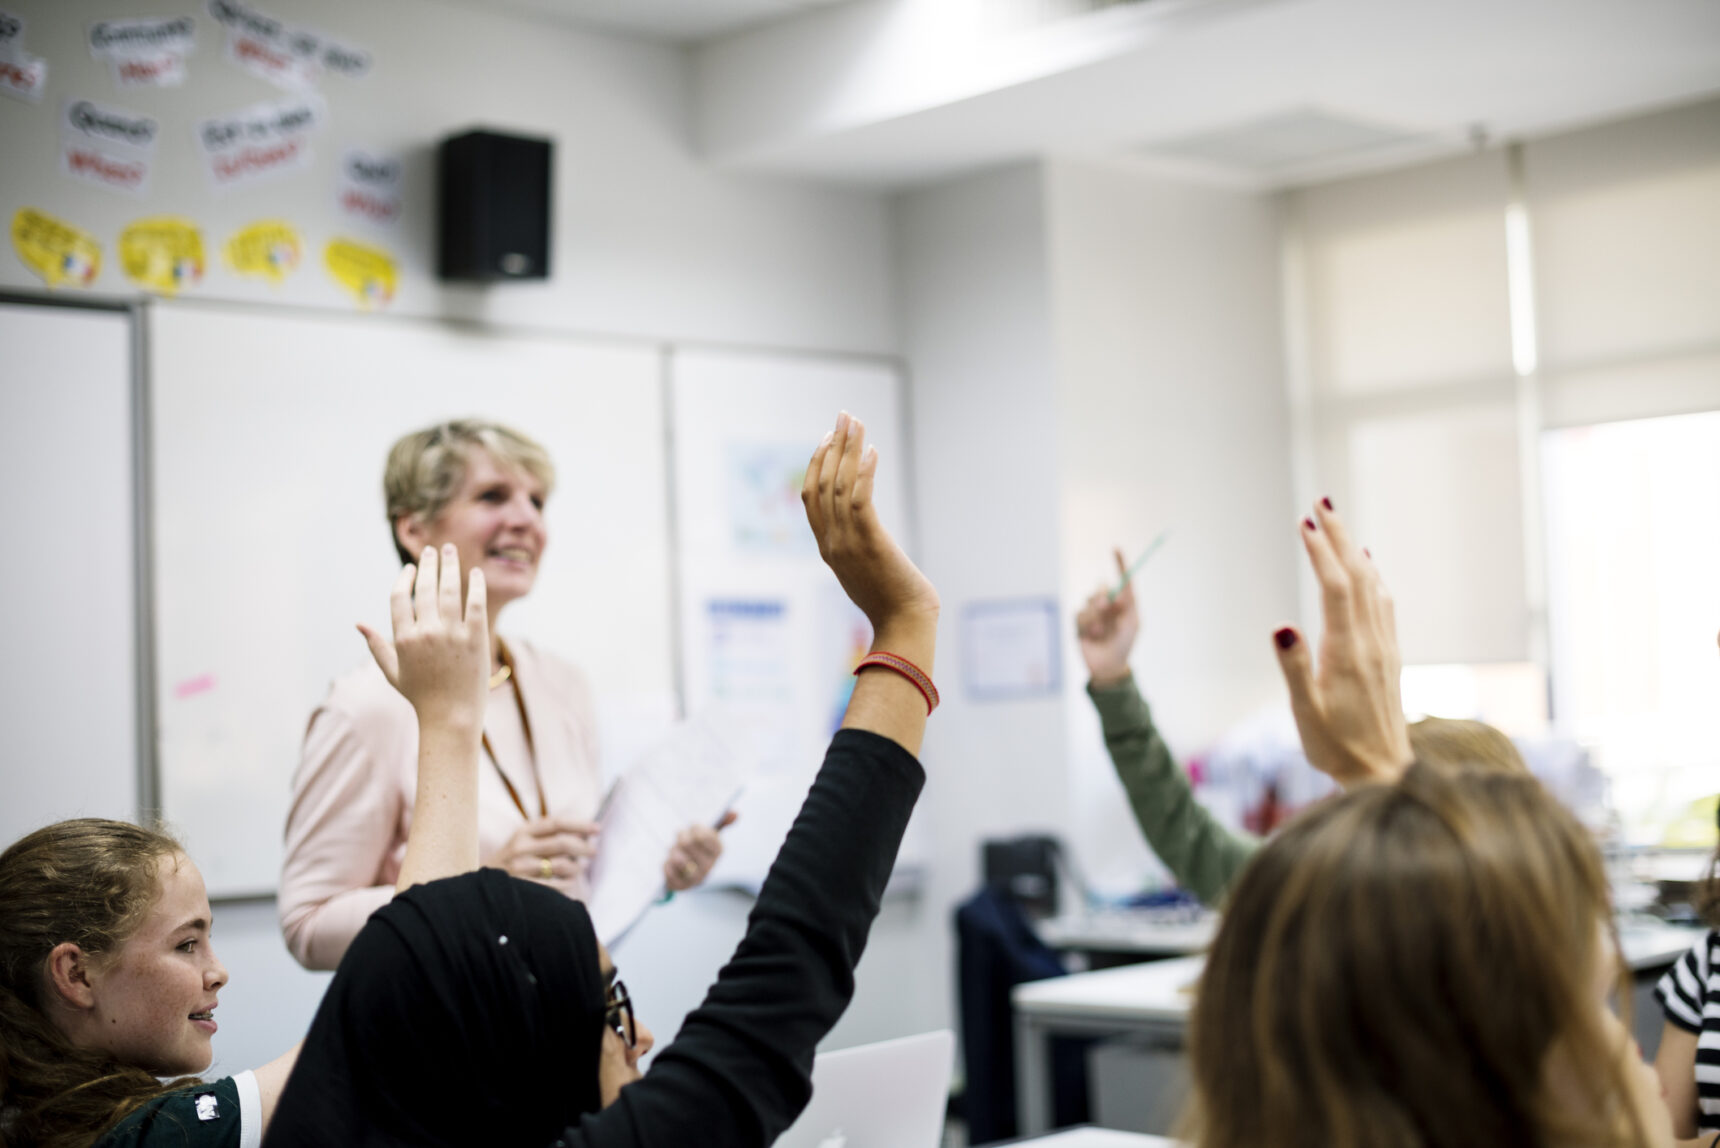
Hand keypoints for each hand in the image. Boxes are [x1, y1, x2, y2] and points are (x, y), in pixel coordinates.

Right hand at [359, 544, 488, 730]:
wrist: (451, 716)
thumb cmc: (421, 696)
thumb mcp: (393, 673)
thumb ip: (377, 646)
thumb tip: (359, 624)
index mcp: (403, 639)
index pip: (399, 597)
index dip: (404, 578)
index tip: (411, 568)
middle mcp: (426, 633)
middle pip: (425, 588)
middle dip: (429, 564)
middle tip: (433, 549)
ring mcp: (452, 635)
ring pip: (450, 590)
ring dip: (450, 565)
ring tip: (450, 551)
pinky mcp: (475, 639)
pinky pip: (476, 604)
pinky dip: (475, 585)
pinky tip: (475, 572)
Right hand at [491, 817, 599, 890]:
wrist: (481, 888)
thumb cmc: (510, 862)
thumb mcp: (521, 842)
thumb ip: (547, 835)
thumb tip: (584, 834)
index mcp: (522, 832)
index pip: (556, 823)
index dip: (580, 824)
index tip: (597, 828)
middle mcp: (520, 848)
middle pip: (562, 843)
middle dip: (584, 847)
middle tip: (594, 851)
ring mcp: (521, 869)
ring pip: (562, 865)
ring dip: (577, 867)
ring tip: (579, 868)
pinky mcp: (524, 887)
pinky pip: (557, 885)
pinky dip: (568, 883)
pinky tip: (569, 881)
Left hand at [663, 812, 735, 891]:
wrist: (687, 872)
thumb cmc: (698, 847)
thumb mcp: (709, 833)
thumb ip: (722, 822)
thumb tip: (735, 813)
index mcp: (718, 850)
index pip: (701, 834)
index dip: (694, 828)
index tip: (693, 828)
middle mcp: (709, 866)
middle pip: (686, 843)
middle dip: (681, 837)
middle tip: (681, 838)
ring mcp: (696, 878)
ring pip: (677, 858)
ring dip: (673, 851)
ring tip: (675, 851)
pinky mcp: (681, 886)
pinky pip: (668, 870)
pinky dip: (666, 863)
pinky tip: (670, 862)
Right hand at [801, 412, 939, 639]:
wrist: (904, 626)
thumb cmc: (894, 603)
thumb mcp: (866, 571)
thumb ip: (859, 547)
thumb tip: (867, 531)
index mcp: (828, 548)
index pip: (811, 498)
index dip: (816, 464)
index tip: (828, 438)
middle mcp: (831, 543)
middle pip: (822, 484)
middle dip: (832, 445)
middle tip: (843, 416)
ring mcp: (847, 543)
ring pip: (839, 486)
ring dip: (847, 450)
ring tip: (856, 422)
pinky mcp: (870, 543)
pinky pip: (860, 500)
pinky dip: (863, 472)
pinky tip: (872, 451)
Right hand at [1077, 547, 1139, 686]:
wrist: (1108, 666)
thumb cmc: (1125, 644)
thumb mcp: (1133, 623)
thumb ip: (1129, 604)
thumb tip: (1117, 589)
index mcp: (1123, 603)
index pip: (1122, 579)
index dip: (1119, 563)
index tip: (1115, 549)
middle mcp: (1108, 605)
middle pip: (1101, 588)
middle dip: (1103, 598)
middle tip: (1108, 609)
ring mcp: (1093, 613)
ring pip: (1089, 602)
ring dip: (1096, 617)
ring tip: (1101, 633)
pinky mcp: (1080, 622)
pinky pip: (1079, 614)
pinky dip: (1087, 625)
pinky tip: (1092, 636)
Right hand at [1271, 500, 1411, 785]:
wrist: (1383, 774)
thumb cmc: (1336, 747)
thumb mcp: (1305, 713)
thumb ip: (1293, 667)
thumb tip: (1281, 624)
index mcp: (1347, 653)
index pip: (1336, 589)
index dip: (1322, 553)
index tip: (1305, 522)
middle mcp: (1371, 643)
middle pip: (1358, 577)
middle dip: (1339, 538)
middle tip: (1322, 503)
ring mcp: (1384, 649)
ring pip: (1372, 587)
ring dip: (1354, 551)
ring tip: (1337, 524)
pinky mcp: (1388, 658)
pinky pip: (1383, 605)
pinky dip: (1373, 578)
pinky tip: (1367, 568)